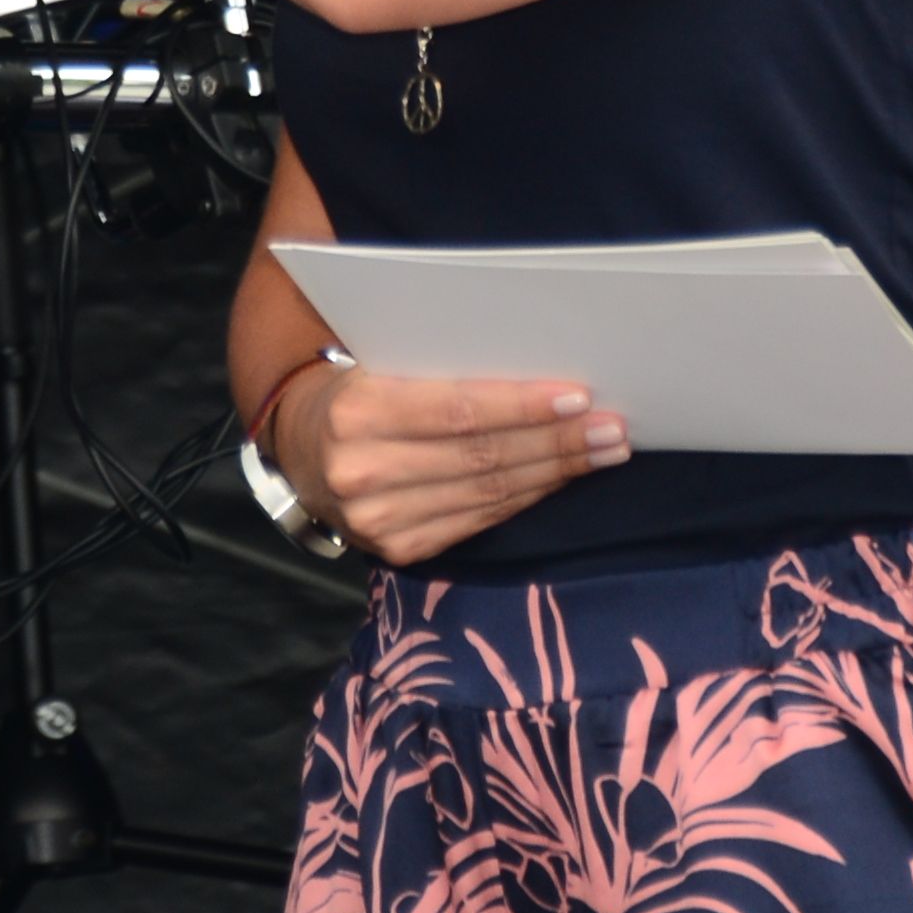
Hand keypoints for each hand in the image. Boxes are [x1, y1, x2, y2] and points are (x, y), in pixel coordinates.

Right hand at [278, 367, 628, 566]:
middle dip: (556, 442)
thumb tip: (537, 364)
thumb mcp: (378, 362)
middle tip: (613, 429)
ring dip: (555, 473)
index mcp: (355, 411)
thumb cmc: (353, 390)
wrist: (299, 450)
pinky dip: (526, 499)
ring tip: (604, 452)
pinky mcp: (398, 551)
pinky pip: (478, 522)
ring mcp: (378, 521)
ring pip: (488, 494)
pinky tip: (559, 479)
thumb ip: (439, 365)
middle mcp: (361, 472)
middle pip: (482, 458)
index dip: (523, 408)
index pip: (458, 412)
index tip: (580, 397)